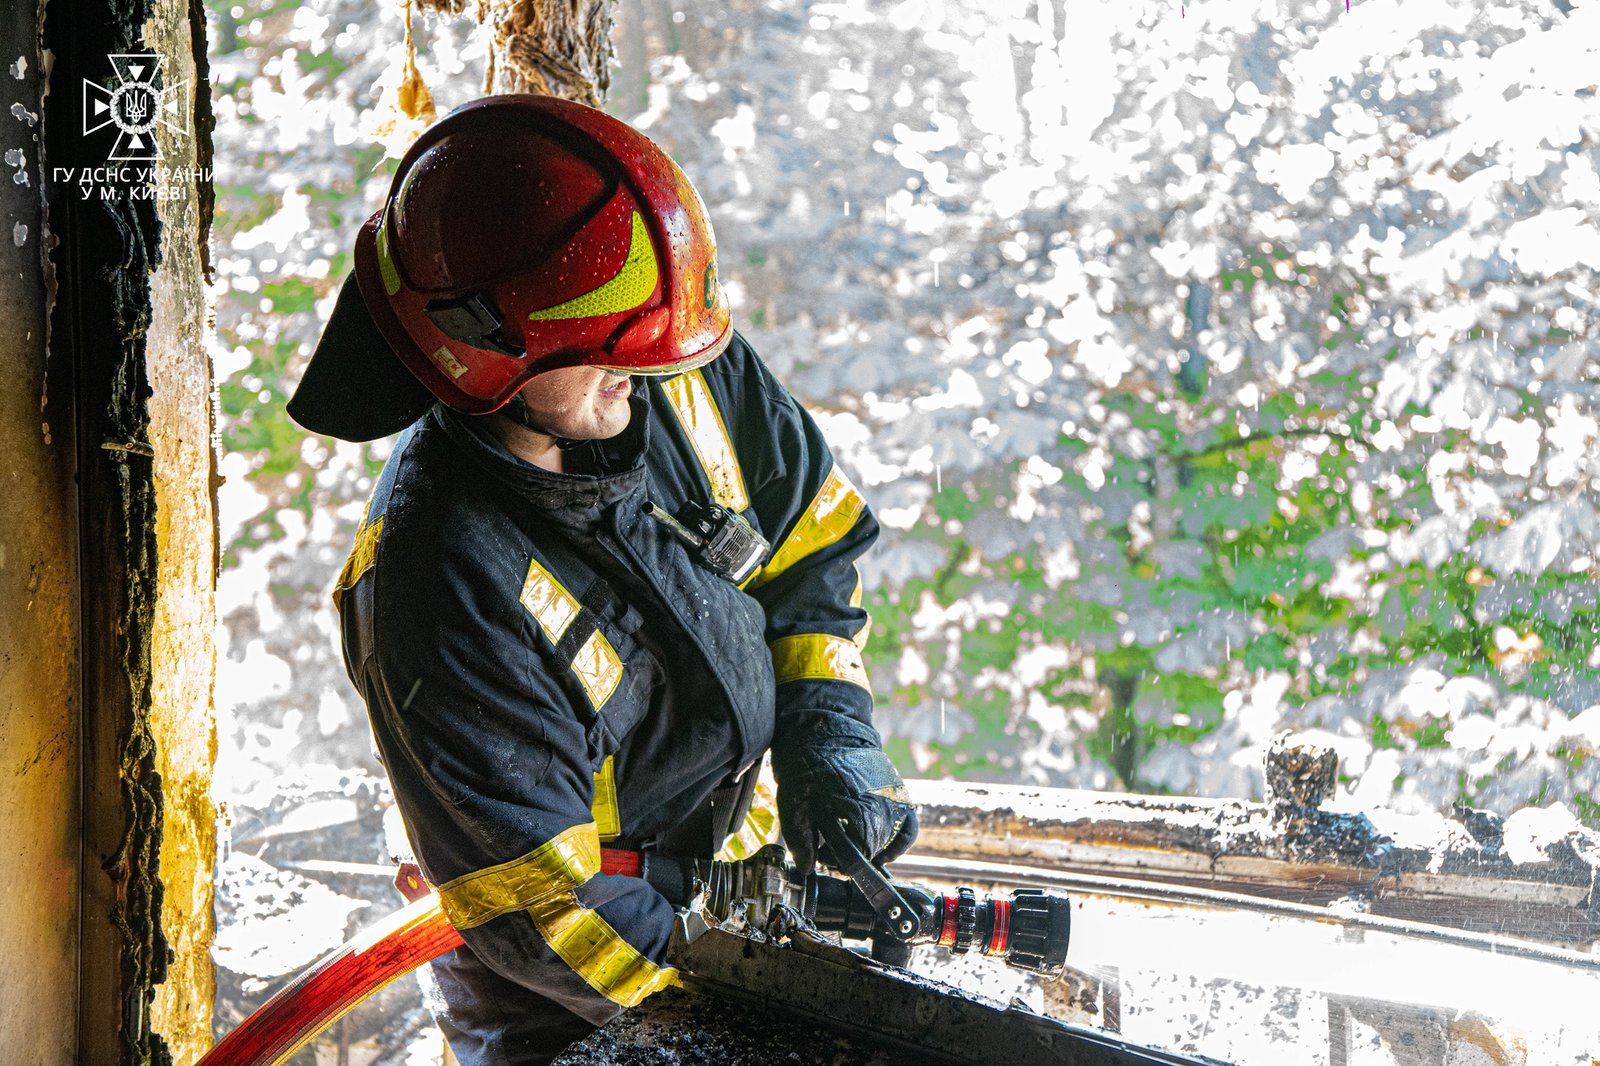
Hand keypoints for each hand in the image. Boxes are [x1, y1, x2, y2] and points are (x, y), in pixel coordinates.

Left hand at [771, 713, 918, 875]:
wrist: (825, 730)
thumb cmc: (808, 763)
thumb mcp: (794, 801)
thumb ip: (801, 838)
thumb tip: (808, 867)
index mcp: (859, 806)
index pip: (860, 852)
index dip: (839, 860)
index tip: (823, 855)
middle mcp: (883, 803)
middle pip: (874, 848)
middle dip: (851, 854)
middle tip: (828, 847)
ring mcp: (895, 797)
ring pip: (889, 839)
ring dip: (870, 847)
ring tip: (847, 841)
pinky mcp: (898, 793)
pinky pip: (909, 827)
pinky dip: (899, 842)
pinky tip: (883, 850)